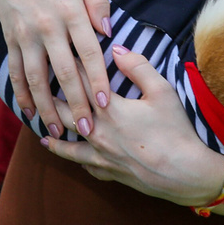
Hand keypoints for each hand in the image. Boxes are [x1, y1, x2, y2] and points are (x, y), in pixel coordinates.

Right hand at [0, 0, 111, 139]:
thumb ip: (98, 3)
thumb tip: (109, 31)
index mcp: (71, 11)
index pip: (89, 52)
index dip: (98, 79)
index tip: (106, 103)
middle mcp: (48, 26)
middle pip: (64, 72)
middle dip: (76, 103)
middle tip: (86, 129)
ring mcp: (26, 35)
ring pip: (37, 79)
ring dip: (47, 107)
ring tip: (56, 130)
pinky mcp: (10, 40)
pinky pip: (16, 72)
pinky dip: (21, 94)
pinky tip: (29, 112)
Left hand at [43, 46, 223, 205]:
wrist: (185, 174)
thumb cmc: (176, 131)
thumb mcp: (162, 91)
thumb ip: (138, 67)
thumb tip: (116, 50)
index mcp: (109, 110)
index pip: (81, 83)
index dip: (69, 67)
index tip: (59, 55)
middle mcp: (98, 133)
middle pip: (65, 113)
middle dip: (51, 99)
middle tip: (38, 89)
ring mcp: (102, 157)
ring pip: (68, 146)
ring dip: (54, 135)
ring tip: (41, 131)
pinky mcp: (111, 173)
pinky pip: (86, 166)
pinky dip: (75, 159)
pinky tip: (72, 157)